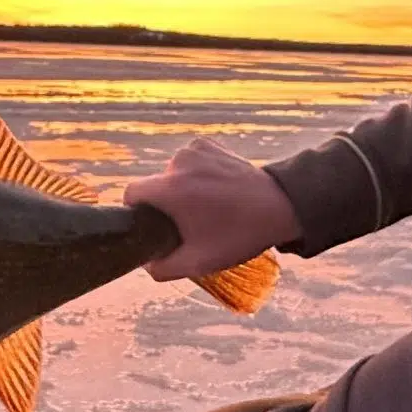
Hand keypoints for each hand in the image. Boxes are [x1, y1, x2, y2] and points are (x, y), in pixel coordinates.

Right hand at [122, 137, 300, 280]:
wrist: (280, 206)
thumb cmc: (238, 235)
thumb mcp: (198, 262)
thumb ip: (161, 267)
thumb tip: (146, 262)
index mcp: (170, 189)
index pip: (131, 193)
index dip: (137, 211)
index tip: (152, 223)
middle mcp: (179, 163)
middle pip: (155, 185)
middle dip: (165, 203)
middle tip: (190, 222)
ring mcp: (196, 150)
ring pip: (172, 172)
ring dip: (182, 187)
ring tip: (208, 206)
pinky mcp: (210, 144)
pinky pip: (190, 160)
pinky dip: (197, 173)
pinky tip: (215, 188)